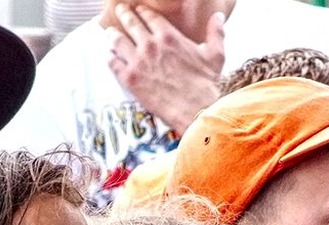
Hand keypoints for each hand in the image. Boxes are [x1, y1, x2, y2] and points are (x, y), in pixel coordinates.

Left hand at [108, 3, 224, 132]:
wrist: (196, 110)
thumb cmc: (206, 84)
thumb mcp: (215, 55)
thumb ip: (215, 32)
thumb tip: (218, 15)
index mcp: (168, 35)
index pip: (149, 16)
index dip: (141, 11)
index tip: (138, 10)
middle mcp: (150, 44)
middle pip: (130, 22)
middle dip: (124, 15)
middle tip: (120, 12)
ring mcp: (137, 61)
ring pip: (117, 40)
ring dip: (112, 35)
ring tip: (110, 33)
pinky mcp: (130, 79)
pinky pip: (112, 62)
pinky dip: (109, 57)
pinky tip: (109, 56)